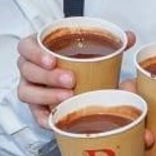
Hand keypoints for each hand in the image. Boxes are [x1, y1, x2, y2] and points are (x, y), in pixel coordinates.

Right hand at [16, 30, 136, 125]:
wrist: (73, 82)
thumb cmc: (75, 62)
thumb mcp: (88, 49)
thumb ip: (108, 41)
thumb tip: (129, 37)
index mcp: (37, 49)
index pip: (25, 47)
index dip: (35, 53)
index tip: (53, 59)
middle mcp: (29, 68)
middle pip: (28, 70)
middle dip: (48, 76)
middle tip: (71, 79)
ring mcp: (30, 88)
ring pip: (27, 92)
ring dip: (47, 95)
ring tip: (68, 97)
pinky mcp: (35, 108)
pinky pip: (34, 114)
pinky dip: (44, 118)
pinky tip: (57, 118)